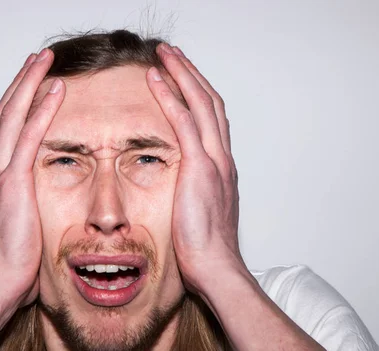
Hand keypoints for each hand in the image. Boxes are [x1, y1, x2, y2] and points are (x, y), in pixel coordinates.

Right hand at [0, 49, 64, 306]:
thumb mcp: (20, 228)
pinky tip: (55, 90)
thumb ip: (27, 209)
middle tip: (37, 60)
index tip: (31, 85)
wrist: (0, 282)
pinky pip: (30, 136)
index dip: (17, 104)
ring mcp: (2, 174)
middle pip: (5, 113)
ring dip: (30, 84)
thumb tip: (41, 208)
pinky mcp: (14, 182)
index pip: (5, 131)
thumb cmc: (14, 263)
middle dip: (21, 83)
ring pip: (13, 116)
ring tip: (45, 61)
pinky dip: (42, 110)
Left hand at [146, 43, 244, 295]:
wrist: (216, 268)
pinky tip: (156, 80)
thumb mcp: (201, 215)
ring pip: (200, 103)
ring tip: (165, 55)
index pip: (211, 120)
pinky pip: (184, 121)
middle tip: (173, 55)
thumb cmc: (205, 249)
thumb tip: (182, 194)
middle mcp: (222, 158)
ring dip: (182, 74)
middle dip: (191, 74)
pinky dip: (171, 96)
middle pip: (210, 102)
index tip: (182, 79)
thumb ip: (194, 196)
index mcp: (221, 168)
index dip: (198, 95)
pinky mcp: (200, 168)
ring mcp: (214, 161)